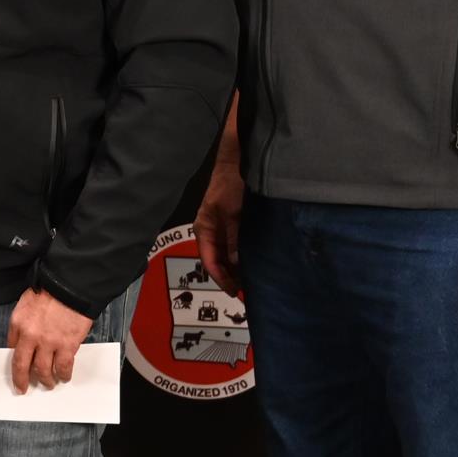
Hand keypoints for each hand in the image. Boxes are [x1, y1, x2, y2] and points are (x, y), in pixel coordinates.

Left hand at [8, 288, 92, 391]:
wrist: (70, 286)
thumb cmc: (50, 292)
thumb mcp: (25, 304)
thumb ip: (22, 325)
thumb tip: (21, 343)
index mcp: (18, 324)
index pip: (12, 350)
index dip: (14, 364)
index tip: (16, 371)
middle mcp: (31, 336)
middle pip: (23, 366)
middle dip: (22, 380)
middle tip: (24, 388)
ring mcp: (49, 342)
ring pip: (43, 370)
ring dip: (45, 380)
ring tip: (48, 383)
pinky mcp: (67, 345)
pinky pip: (63, 367)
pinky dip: (64, 375)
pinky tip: (64, 376)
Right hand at [194, 153, 246, 295]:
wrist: (238, 163)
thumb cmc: (231, 185)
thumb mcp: (233, 214)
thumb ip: (234, 238)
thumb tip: (237, 264)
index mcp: (204, 230)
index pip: (210, 262)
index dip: (222, 278)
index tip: (235, 292)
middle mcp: (210, 233)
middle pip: (217, 262)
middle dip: (230, 278)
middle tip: (247, 293)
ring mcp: (221, 230)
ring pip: (226, 257)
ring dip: (236, 270)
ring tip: (251, 284)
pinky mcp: (233, 226)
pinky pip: (234, 248)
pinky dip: (241, 258)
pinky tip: (253, 266)